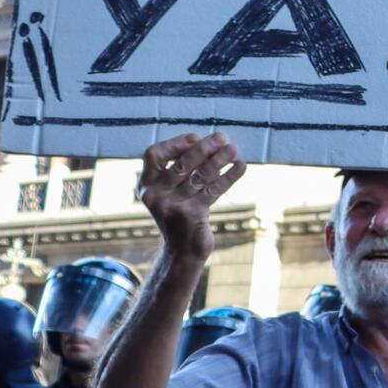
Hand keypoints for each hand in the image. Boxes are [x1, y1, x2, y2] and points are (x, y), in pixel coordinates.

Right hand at [137, 133, 244, 263]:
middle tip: (222, 137)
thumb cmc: (180, 213)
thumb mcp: (172, 191)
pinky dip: (229, 177)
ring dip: (219, 160)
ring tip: (233, 149)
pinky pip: (213, 190)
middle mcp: (155, 194)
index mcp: (146, 184)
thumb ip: (182, 170)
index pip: (153, 154)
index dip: (174, 143)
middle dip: (204, 148)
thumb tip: (208, 144)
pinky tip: (241, 167)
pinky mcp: (192, 215)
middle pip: (181, 164)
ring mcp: (173, 206)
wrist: (181, 251)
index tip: (195, 137)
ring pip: (200, 176)